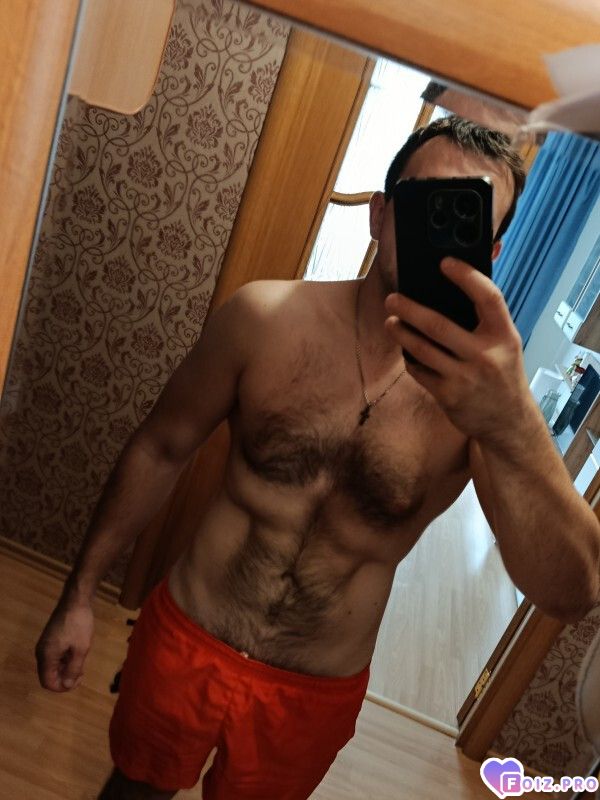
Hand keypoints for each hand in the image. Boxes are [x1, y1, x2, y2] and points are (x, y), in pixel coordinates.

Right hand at [35, 600, 93, 691]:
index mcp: (46, 656)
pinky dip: (64, 661)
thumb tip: (66, 686)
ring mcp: (45, 645)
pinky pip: (54, 657)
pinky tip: (77, 655)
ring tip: (81, 665)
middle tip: (81, 674)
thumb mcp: (81, 649)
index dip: (62, 687)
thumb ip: (73, 669)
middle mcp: (41, 652)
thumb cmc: (79, 624)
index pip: (47, 682)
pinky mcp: (50, 639)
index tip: (78, 681)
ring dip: (65, 670)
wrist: (76, 600)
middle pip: (48, 676)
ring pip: (52, 667)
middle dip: (64, 679)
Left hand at [384, 256, 533, 442]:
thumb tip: (446, 292)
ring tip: (390, 321)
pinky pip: (419, 371)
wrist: (509, 422)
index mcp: (505, 336)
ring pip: (422, 349)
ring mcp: (465, 378)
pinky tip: (405, 350)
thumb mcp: (506, 345)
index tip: (445, 263)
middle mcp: (486, 356)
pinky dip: (409, 359)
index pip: (488, 298)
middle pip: (439, 325)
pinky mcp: (448, 396)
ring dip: (401, 333)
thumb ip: (485, 322)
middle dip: (409, 309)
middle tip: (392, 298)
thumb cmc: (502, 375)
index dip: (467, 277)